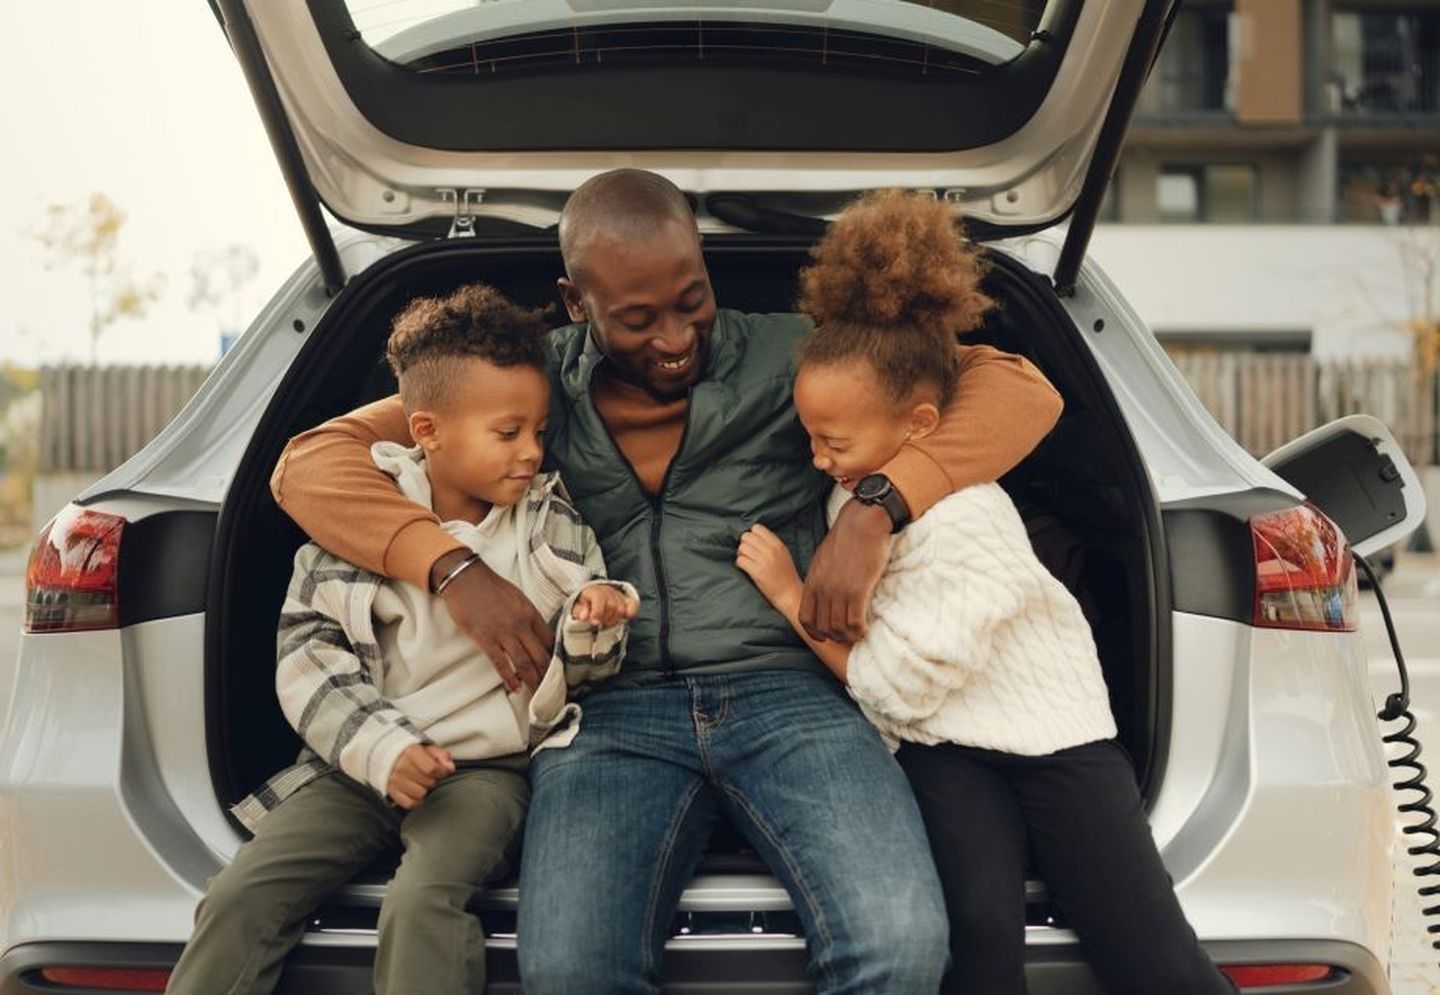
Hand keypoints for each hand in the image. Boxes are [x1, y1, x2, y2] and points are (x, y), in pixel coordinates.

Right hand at [387, 744, 454, 809]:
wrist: (395, 759)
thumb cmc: (417, 755)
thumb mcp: (431, 750)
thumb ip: (443, 756)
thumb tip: (449, 767)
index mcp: (411, 752)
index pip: (432, 769)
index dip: (442, 771)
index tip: (441, 770)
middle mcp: (401, 766)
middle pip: (428, 782)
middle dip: (433, 779)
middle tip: (429, 775)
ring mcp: (395, 780)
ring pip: (420, 794)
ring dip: (424, 789)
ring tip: (422, 782)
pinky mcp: (393, 792)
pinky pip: (411, 803)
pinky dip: (416, 800)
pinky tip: (416, 791)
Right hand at [433, 549, 553, 691]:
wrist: (466, 578)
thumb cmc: (490, 586)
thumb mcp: (517, 597)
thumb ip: (527, 615)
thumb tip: (535, 632)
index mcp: (530, 612)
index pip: (550, 639)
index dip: (555, 656)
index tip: (557, 668)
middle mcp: (520, 624)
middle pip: (540, 655)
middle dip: (547, 674)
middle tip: (551, 688)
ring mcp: (503, 632)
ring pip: (523, 662)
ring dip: (531, 680)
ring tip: (536, 693)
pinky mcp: (485, 638)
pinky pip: (500, 663)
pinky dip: (508, 678)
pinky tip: (513, 688)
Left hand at [571, 585, 638, 626]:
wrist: (593, 596)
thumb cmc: (585, 604)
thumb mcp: (577, 607)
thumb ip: (580, 611)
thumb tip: (584, 616)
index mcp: (594, 590)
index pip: (599, 598)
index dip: (597, 611)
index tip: (594, 622)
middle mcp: (607, 590)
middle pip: (612, 606)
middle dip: (605, 618)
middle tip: (600, 623)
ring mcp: (618, 594)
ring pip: (621, 609)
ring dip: (614, 619)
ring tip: (607, 621)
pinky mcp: (627, 599)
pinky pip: (633, 604)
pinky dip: (631, 611)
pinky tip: (625, 617)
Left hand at [735, 524, 803, 615]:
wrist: (789, 593)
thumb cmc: (785, 574)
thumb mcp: (783, 554)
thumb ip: (771, 543)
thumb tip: (753, 534)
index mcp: (778, 544)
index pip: (757, 528)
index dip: (752, 535)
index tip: (753, 544)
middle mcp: (771, 550)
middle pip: (746, 536)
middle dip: (744, 544)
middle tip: (747, 553)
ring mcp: (763, 561)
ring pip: (742, 548)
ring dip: (741, 554)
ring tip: (746, 561)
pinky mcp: (757, 572)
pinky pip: (740, 560)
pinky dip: (740, 564)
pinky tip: (744, 568)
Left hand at [799, 500, 889, 642]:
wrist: (862, 523)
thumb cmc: (847, 537)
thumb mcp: (823, 557)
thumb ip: (821, 576)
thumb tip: (824, 589)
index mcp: (813, 581)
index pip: (805, 616)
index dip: (813, 631)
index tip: (824, 636)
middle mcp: (822, 589)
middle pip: (822, 626)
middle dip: (834, 636)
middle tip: (846, 637)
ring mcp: (838, 591)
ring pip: (838, 627)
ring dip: (848, 636)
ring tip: (857, 635)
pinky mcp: (857, 590)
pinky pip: (854, 622)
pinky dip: (859, 631)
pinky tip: (865, 629)